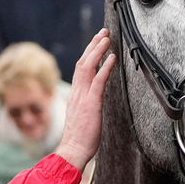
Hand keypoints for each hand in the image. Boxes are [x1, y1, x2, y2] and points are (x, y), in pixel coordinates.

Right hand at [55, 29, 115, 170]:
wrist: (72, 151)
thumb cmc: (80, 139)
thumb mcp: (83, 117)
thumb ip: (87, 105)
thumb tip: (94, 99)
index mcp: (75, 95)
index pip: (80, 69)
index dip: (88, 54)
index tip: (96, 42)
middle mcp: (77, 92)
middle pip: (83, 62)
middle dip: (93, 46)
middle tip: (103, 32)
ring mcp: (83, 97)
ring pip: (88, 67)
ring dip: (98, 50)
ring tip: (106, 38)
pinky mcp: (91, 104)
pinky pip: (98, 82)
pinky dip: (105, 68)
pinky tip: (112, 57)